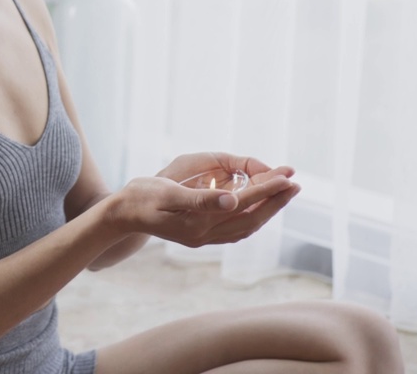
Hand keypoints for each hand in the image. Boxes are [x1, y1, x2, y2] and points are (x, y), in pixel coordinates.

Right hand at [104, 152, 299, 247]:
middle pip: (251, 219)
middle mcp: (204, 234)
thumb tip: (234, 199)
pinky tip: (256, 208)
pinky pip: (235, 230)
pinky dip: (251, 217)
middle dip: (275, 201)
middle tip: (296, 183)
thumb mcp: (168, 193)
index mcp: (199, 221)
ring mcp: (202, 238)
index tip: (287, 176)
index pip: (242, 204)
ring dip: (266, 210)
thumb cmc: (140, 197)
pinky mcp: (199, 237)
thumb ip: (202, 198)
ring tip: (283, 193)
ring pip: (245, 226)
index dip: (266, 189)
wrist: (120, 216)